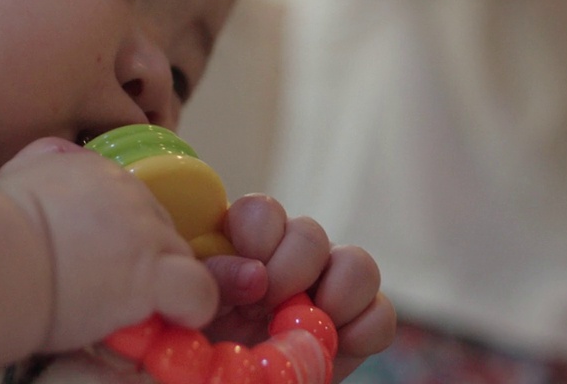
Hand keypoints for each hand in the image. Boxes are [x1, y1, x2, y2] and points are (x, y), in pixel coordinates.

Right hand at [0, 139, 217, 352]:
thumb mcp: (16, 173)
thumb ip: (45, 159)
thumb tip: (59, 150)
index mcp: (98, 170)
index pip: (133, 202)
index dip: (121, 238)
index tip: (97, 260)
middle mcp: (129, 192)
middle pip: (160, 229)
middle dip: (142, 260)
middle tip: (108, 289)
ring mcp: (145, 232)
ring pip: (181, 259)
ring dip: (163, 285)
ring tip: (129, 309)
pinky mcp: (151, 274)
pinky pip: (198, 292)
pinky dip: (191, 308)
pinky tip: (169, 319)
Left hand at [201, 194, 396, 381]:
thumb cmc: (189, 355)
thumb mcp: (185, 316)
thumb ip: (211, 283)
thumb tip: (253, 276)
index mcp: (240, 249)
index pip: (261, 212)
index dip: (260, 233)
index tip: (249, 274)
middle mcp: (286, 261)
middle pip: (309, 233)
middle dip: (296, 266)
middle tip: (273, 304)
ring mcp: (326, 291)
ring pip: (355, 261)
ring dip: (340, 290)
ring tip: (315, 324)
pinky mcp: (356, 327)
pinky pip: (381, 312)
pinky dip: (367, 328)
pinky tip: (339, 347)